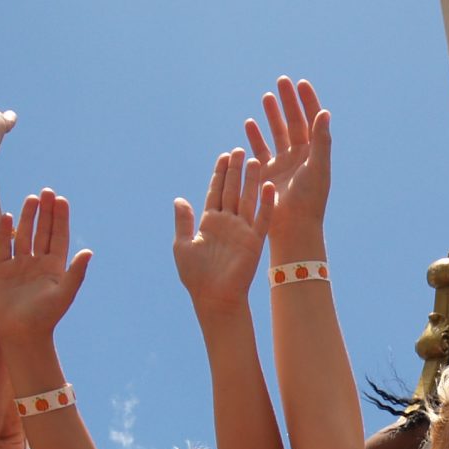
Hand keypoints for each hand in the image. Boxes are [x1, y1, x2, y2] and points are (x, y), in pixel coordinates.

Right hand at [0, 190, 91, 347]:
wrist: (22, 335)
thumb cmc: (46, 318)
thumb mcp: (64, 294)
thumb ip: (76, 272)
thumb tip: (89, 251)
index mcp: (55, 268)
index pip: (59, 237)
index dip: (60, 219)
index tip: (61, 200)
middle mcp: (38, 264)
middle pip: (42, 232)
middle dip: (45, 213)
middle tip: (47, 191)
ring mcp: (19, 267)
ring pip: (24, 236)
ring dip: (27, 218)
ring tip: (31, 198)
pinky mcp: (1, 272)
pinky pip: (3, 248)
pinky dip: (5, 233)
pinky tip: (7, 217)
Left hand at [173, 148, 272, 311]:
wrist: (214, 298)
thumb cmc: (196, 276)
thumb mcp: (183, 245)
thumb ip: (183, 222)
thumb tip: (179, 199)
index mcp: (209, 222)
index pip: (215, 191)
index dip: (219, 174)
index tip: (223, 156)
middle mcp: (227, 223)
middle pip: (232, 191)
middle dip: (235, 171)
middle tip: (239, 150)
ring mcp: (242, 231)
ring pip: (247, 200)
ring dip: (251, 181)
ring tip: (254, 161)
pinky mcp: (254, 241)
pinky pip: (262, 219)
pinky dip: (266, 204)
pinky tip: (269, 187)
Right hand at [244, 78, 330, 227]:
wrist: (293, 227)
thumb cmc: (310, 199)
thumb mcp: (318, 167)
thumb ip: (321, 139)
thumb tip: (324, 112)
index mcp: (315, 153)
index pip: (312, 121)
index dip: (308, 101)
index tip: (301, 83)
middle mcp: (300, 156)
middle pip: (294, 122)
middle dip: (288, 102)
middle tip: (281, 81)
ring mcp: (283, 164)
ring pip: (277, 133)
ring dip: (272, 115)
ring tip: (266, 97)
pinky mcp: (267, 173)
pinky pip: (261, 150)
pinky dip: (255, 136)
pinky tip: (249, 122)